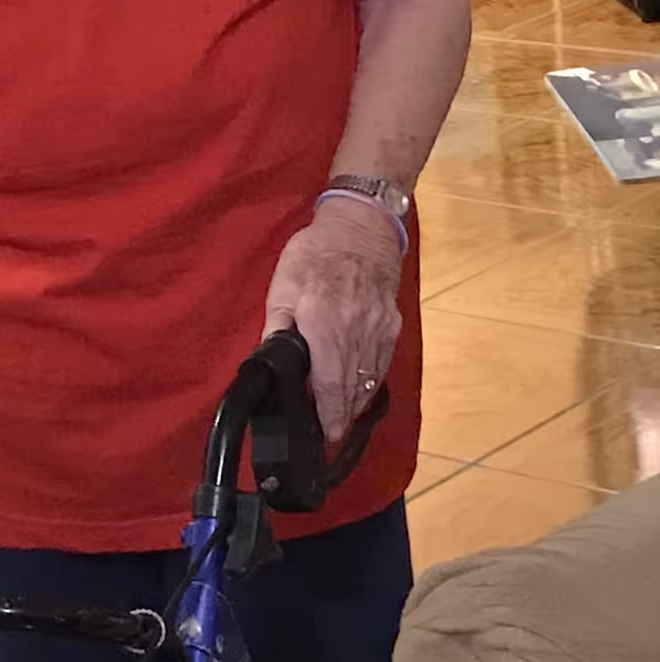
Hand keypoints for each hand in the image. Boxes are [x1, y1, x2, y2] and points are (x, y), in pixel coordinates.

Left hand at [262, 196, 403, 443]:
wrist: (362, 227)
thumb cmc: (314, 254)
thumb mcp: (282, 288)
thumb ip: (277, 329)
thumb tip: (270, 362)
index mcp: (324, 323)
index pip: (330, 381)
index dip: (330, 413)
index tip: (326, 434)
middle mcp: (356, 330)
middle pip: (352, 386)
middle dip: (342, 415)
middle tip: (330, 434)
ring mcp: (378, 328)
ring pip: (370, 378)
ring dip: (356, 402)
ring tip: (342, 418)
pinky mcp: (391, 324)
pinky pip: (382, 362)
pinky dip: (371, 380)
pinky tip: (360, 390)